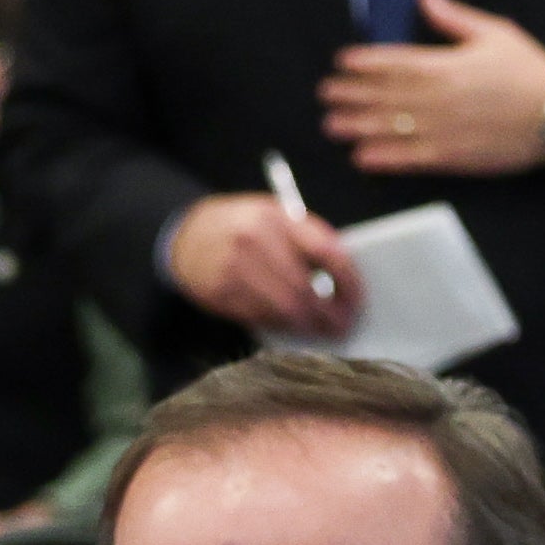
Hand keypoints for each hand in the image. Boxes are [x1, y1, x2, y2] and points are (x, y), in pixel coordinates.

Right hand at [167, 191, 365, 334]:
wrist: (186, 236)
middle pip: (305, 290)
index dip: (348, 280)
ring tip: (324, 328)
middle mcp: (253, 241)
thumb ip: (309, 238)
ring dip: (310, 325)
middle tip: (344, 323)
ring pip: (285, 309)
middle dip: (331, 313)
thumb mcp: (275, 216)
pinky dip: (285, 325)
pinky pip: (263, 318)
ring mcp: (234, 269)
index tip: (357, 297)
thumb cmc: (242, 227)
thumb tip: (345, 274)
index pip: (325, 252)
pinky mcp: (222, 293)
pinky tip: (294, 324)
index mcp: (274, 216)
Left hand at [315, 0, 544, 179]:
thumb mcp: (493, 33)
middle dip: (351, 95)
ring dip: (357, 126)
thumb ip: (453, 18)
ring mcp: (442, 131)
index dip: (364, 62)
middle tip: (325, 95)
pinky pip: (411, 160)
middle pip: (383, 96)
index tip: (341, 61)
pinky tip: (362, 158)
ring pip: (390, 127)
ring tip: (331, 125)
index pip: (393, 62)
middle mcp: (436, 99)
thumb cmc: (529, 71)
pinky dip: (384, 159)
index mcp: (443, 65)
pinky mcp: (454, 158)